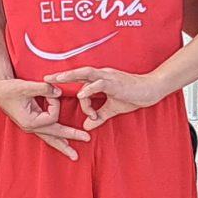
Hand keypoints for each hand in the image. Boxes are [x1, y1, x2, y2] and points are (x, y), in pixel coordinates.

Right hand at [0, 74, 89, 158]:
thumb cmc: (9, 88)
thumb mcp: (25, 86)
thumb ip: (43, 88)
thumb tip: (58, 91)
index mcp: (29, 121)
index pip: (52, 116)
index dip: (54, 102)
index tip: (50, 91)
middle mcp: (31, 127)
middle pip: (55, 136)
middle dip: (71, 138)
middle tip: (87, 139)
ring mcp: (31, 126)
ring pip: (50, 139)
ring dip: (63, 145)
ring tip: (73, 154)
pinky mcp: (32, 123)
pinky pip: (47, 133)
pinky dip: (56, 137)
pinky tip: (62, 143)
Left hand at [45, 66, 169, 127]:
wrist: (151, 90)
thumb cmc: (134, 96)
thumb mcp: (113, 108)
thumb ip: (100, 116)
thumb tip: (87, 125)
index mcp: (101, 79)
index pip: (82, 83)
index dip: (78, 96)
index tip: (84, 111)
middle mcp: (102, 75)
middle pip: (78, 72)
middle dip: (62, 75)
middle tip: (46, 78)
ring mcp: (108, 77)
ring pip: (85, 74)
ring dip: (70, 77)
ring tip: (56, 80)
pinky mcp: (114, 82)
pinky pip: (98, 84)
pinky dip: (89, 89)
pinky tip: (81, 95)